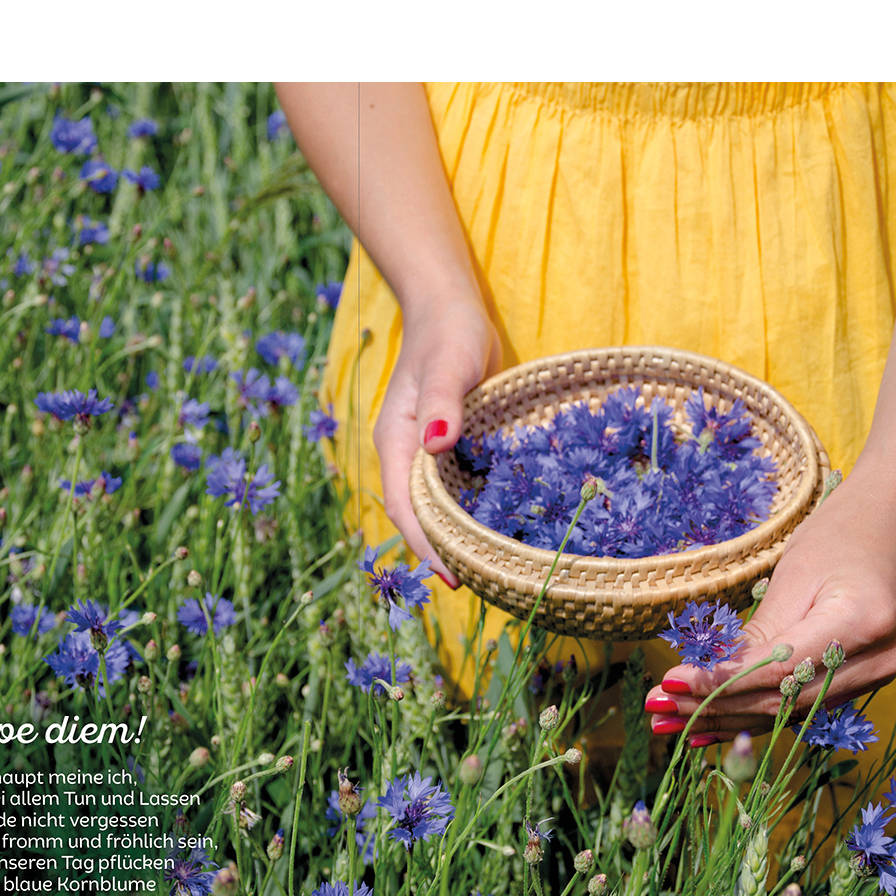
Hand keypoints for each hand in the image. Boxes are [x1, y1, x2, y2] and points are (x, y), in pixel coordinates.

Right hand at [372, 294, 501, 583]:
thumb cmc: (448, 331)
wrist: (449, 309)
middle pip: (416, 516)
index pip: (403, 504)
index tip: (449, 575)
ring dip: (455, 539)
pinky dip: (470, 515)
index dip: (423, 543)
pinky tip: (499, 532)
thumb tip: (436, 443)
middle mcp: (407, 455)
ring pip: (435, 508)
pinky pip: (455, 491)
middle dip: (439, 553)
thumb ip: (442, 400)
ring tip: (489, 572)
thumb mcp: (448, 361)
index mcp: (396, 441)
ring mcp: (426, 454)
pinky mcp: (450, 449)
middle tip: (477, 587)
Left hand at [643, 464, 895, 744]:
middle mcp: (881, 660)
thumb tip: (709, 679)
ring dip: (728, 720)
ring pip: (790, 711)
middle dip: (715, 708)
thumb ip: (758, 634)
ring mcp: (881, 674)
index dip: (720, 684)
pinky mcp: (868, 678)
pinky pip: (804, 704)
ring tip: (671, 723)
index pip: (778, 670)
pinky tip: (713, 728)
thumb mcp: (794, 574)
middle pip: (783, 701)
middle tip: (659, 709)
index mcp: (864, 623)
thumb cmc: (843, 532)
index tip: (671, 683)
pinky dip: (756, 714)